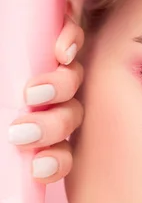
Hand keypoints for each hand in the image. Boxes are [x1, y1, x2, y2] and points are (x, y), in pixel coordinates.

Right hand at [8, 14, 83, 183]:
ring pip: (73, 79)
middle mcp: (55, 101)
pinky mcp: (59, 34)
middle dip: (52, 127)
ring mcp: (59, 69)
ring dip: (60, 87)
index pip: (60, 155)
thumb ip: (3, 128)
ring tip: (34, 92)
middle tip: (23, 131)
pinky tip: (62, 51)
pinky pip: (74, 36)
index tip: (38, 168)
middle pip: (70, 116)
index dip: (56, 163)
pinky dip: (71, 40)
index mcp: (41, 128)